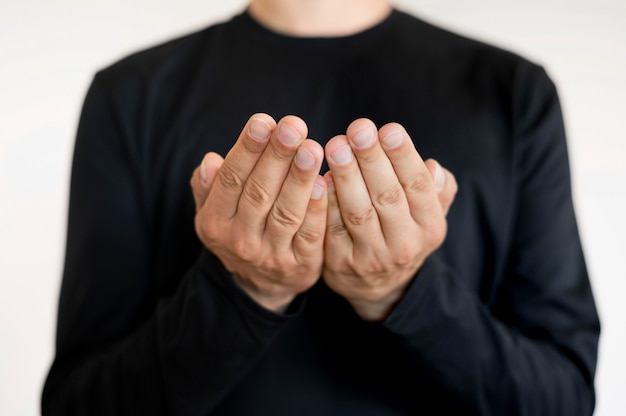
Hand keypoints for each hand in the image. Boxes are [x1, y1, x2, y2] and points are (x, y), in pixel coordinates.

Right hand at [190, 114, 327, 312]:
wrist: (259, 286)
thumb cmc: (239, 231)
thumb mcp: (214, 213)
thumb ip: (209, 187)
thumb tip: (210, 161)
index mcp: (216, 221)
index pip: (231, 179)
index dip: (247, 149)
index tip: (263, 121)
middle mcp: (240, 240)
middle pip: (259, 192)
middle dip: (277, 156)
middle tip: (293, 125)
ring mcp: (271, 255)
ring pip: (286, 213)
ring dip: (300, 178)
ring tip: (312, 148)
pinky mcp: (300, 265)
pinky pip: (310, 235)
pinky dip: (317, 209)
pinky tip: (326, 183)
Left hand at [323, 119, 456, 320]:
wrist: (380, 287)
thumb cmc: (403, 233)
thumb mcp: (429, 215)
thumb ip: (437, 190)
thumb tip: (434, 167)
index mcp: (429, 226)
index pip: (417, 185)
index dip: (403, 156)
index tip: (388, 129)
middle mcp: (404, 244)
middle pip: (387, 196)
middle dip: (371, 160)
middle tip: (358, 129)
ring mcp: (372, 257)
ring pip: (359, 212)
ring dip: (347, 176)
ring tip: (335, 145)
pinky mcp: (342, 264)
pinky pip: (332, 229)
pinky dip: (327, 202)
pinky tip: (320, 178)